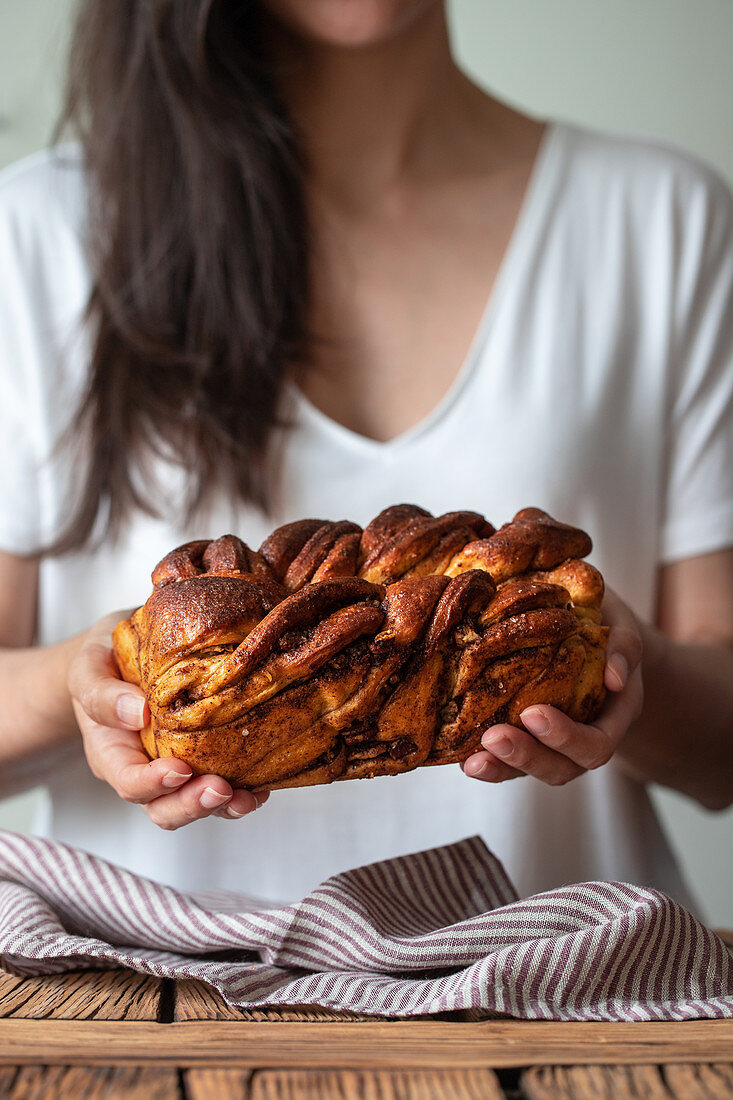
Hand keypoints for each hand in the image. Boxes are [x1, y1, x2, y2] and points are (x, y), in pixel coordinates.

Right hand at [68, 612, 268, 828]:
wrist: (118, 653)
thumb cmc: (102, 664)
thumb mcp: (88, 669)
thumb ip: (102, 693)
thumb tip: (137, 711)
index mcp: (112, 754)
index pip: (129, 783)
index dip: (153, 785)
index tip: (178, 770)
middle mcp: (144, 769)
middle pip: (164, 808)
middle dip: (193, 805)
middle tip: (220, 790)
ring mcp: (176, 766)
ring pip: (197, 802)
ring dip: (224, 806)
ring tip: (248, 797)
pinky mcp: (205, 756)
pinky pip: (225, 781)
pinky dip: (245, 787)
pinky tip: (264, 782)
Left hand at [462, 587, 643, 786]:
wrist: (593, 629)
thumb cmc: (606, 625)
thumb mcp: (623, 627)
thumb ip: (625, 647)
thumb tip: (615, 677)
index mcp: (614, 717)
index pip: (597, 744)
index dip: (567, 738)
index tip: (533, 714)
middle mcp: (584, 739)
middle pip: (561, 768)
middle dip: (526, 757)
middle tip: (494, 737)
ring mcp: (554, 744)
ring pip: (531, 771)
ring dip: (501, 768)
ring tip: (472, 763)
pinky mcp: (526, 739)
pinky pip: (508, 760)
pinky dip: (487, 761)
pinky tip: (461, 757)